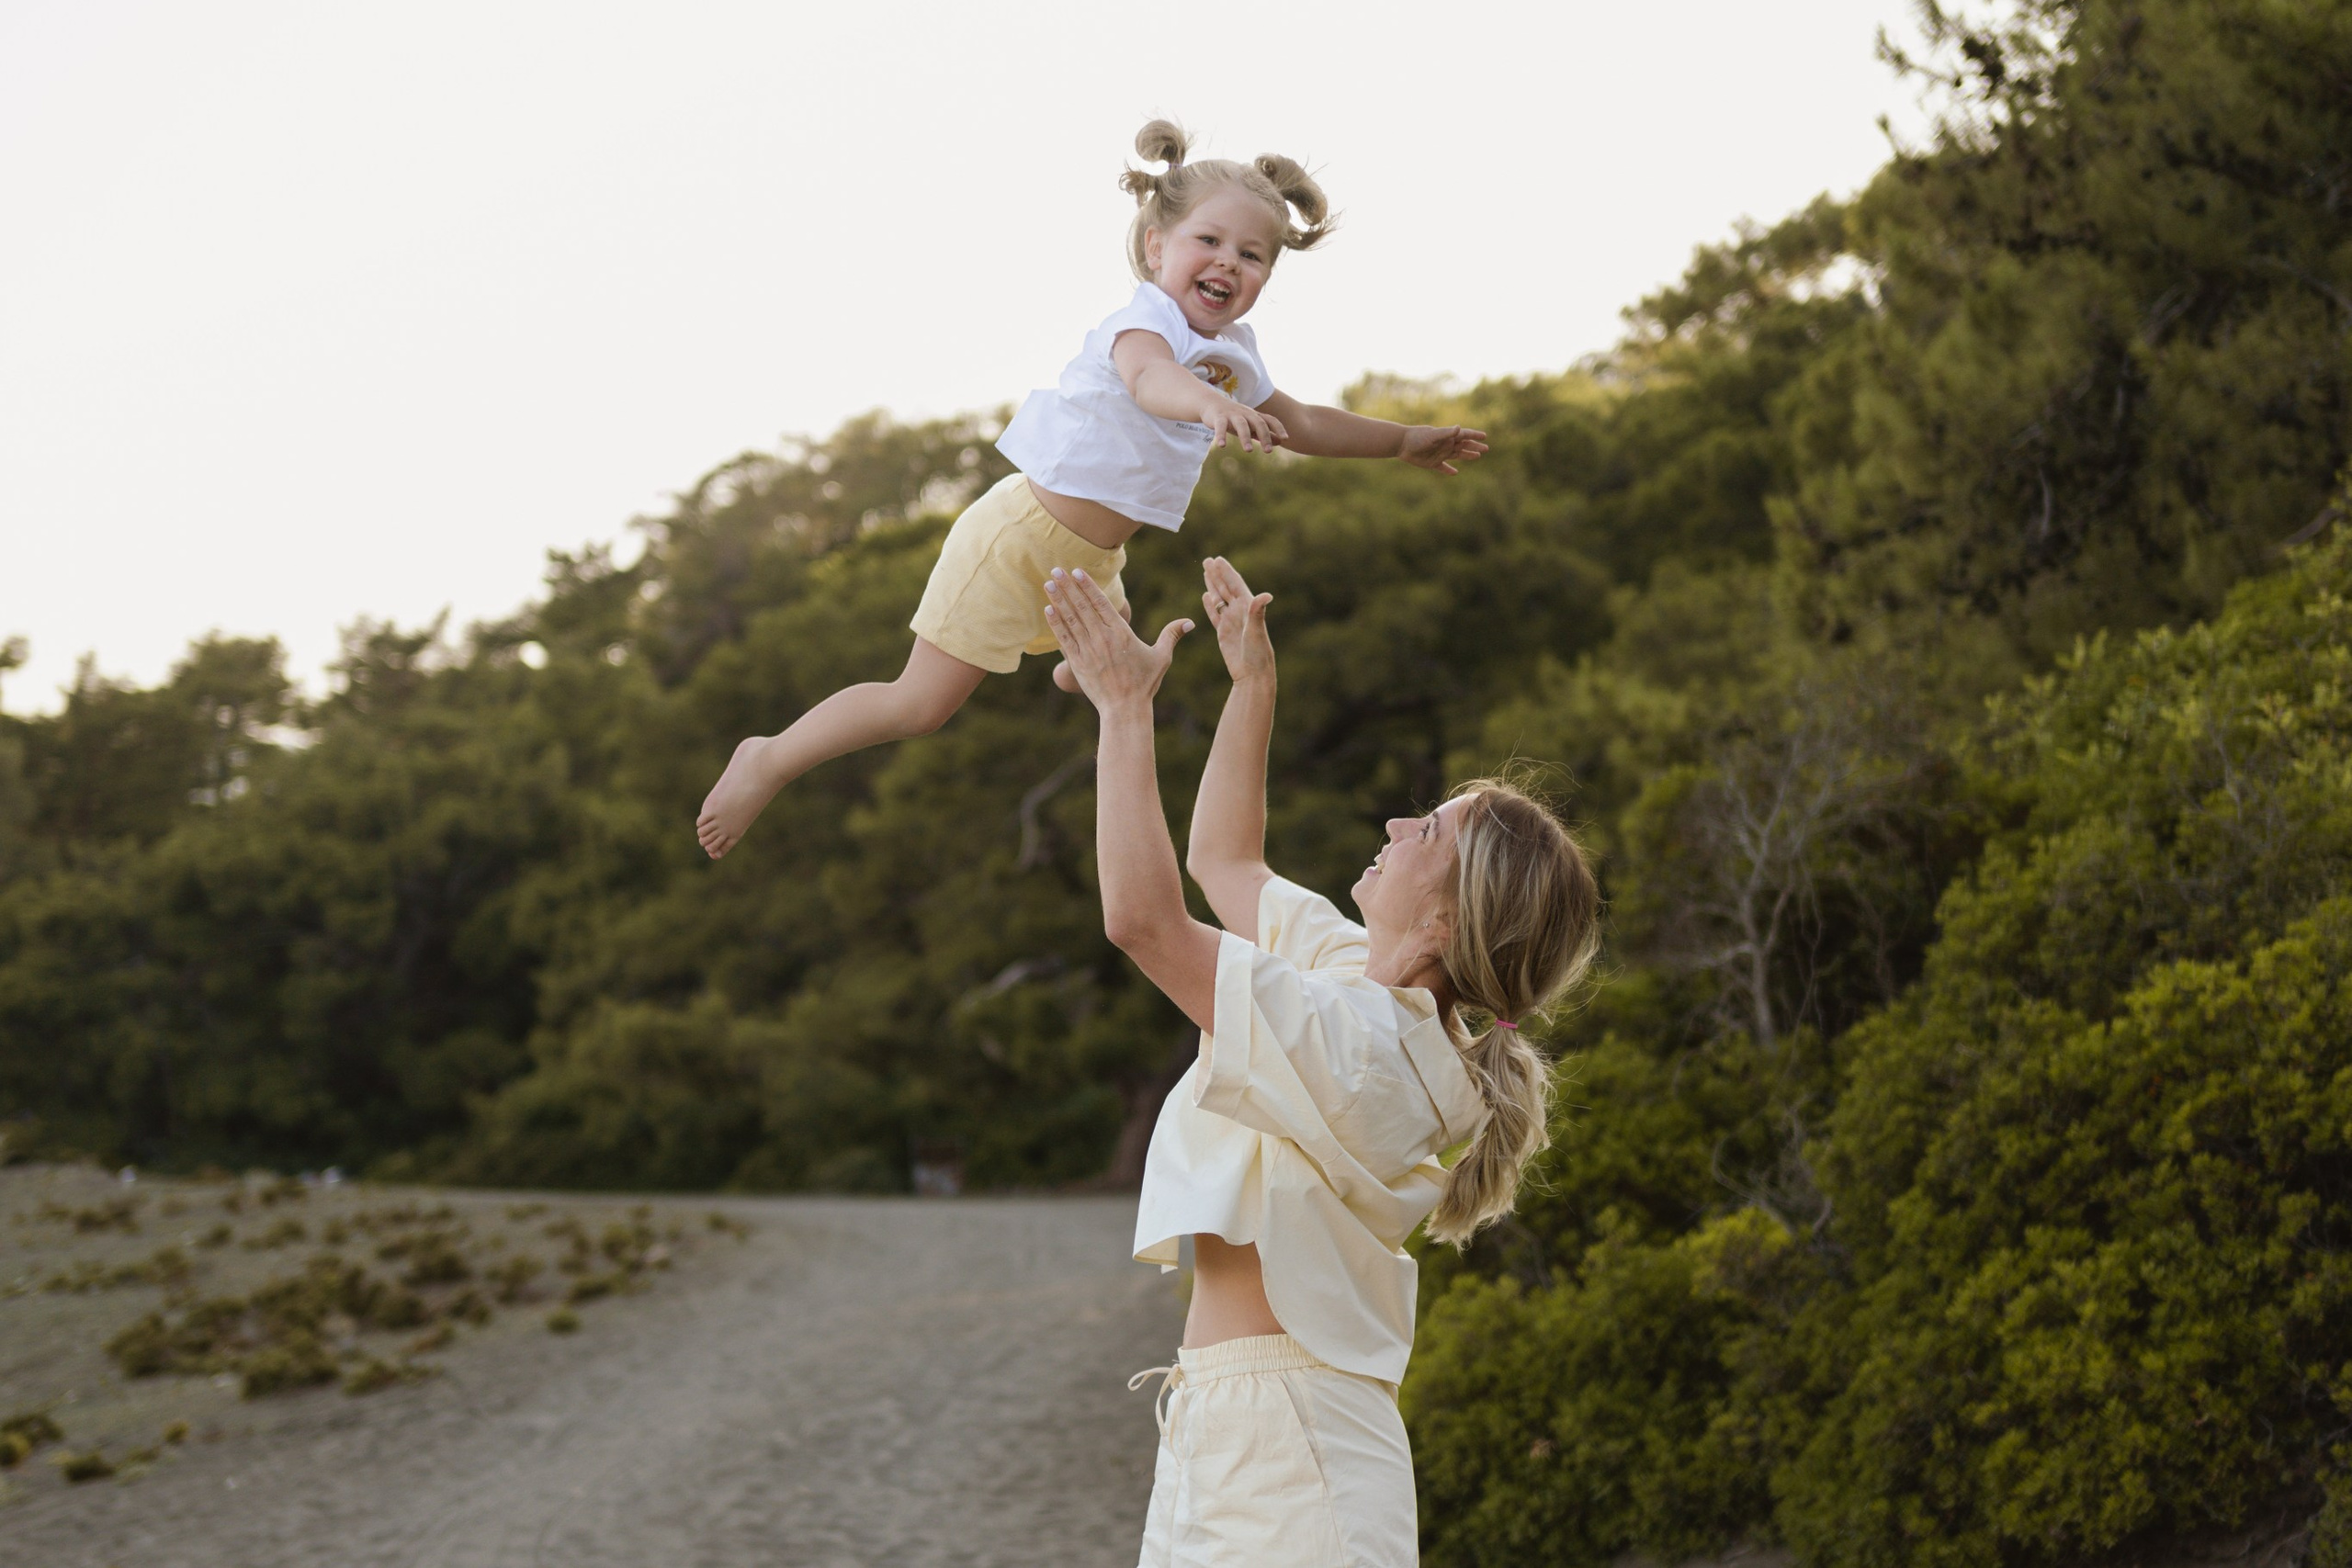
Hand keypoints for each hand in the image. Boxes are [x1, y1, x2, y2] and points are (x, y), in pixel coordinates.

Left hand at [1044, 567, 1191, 712]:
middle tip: (1056, 569)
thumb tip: (1191, 622)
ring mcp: (1088, 650)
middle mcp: (1102, 638)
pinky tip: (1048, 609)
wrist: (1124, 709)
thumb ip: (1172, 635)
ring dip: (1059, 599)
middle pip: (1082, 606)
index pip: (1101, 603)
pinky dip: (1056, 623)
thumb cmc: (1144, 684)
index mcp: (1121, 633)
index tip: (1077, 571)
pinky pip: (1064, 638)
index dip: (1088, 586)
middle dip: (1068, 586)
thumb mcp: (1161, 657)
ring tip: (1048, 583)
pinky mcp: (1077, 662)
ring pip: (1071, 619)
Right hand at [1200, 557, 1273, 685]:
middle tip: (1207, 560)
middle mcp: (1240, 612)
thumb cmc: (1258, 653)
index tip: (1218, 559)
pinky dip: (1210, 605)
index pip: (1235, 584)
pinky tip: (1205, 596)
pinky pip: (1215, 615)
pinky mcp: (1224, 633)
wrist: (1252, 674)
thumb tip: (1266, 595)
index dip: (1226, 572)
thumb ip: (1257, 612)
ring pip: (1219, 599)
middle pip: (1226, 588)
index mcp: (1248, 608)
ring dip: (1212, 585)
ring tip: (1205, 572)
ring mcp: (1231, 622)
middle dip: (1217, 574)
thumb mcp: (1256, 631)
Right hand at [1202, 398, 1289, 454]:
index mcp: (1254, 416)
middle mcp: (1246, 414)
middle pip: (1258, 423)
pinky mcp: (1218, 417)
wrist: (1211, 403)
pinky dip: (1221, 435)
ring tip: (1248, 451)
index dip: (1278, 428)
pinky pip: (1221, 426)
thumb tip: (1280, 441)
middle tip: (1268, 451)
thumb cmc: (1234, 417)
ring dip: (1245, 437)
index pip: (1270, 420)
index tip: (1285, 438)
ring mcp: (1232, 415)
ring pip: (1241, 425)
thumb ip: (1264, 433)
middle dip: (1265, 436)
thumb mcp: (1250, 424)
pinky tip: (1222, 446)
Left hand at [1399, 424, 1489, 474]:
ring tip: (1477, 456)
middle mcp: (1445, 444)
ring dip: (1467, 456)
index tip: (1484, 436)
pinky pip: (1443, 467)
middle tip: (1486, 449)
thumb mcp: (1433, 435)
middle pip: (1463, 446)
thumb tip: (1459, 428)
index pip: (1464, 435)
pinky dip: (1449, 470)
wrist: (1401, 444)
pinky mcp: (1432, 463)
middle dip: (1474, 447)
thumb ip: (1446, 433)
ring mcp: (1440, 454)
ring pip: (1456, 455)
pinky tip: (1455, 473)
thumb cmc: (1417, 437)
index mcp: (1447, 436)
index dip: (1474, 435)